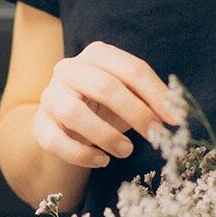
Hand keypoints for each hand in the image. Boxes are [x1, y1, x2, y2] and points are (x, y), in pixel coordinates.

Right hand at [33, 41, 184, 168]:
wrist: (63, 124)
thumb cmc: (104, 107)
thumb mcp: (127, 97)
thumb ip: (148, 100)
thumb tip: (176, 113)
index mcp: (97, 55)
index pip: (132, 69)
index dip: (157, 94)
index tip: (177, 119)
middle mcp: (69, 69)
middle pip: (105, 86)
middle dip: (136, 113)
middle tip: (156, 135)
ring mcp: (50, 96)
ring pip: (74, 113)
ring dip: (106, 135)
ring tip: (127, 151)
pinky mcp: (39, 124)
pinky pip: (56, 140)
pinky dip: (81, 154)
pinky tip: (102, 161)